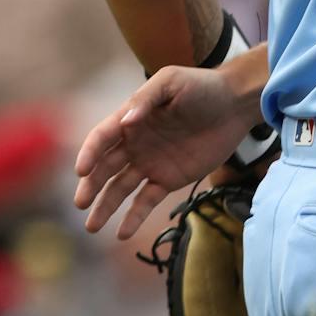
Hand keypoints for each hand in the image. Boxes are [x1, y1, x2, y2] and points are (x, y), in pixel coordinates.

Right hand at [74, 64, 263, 239]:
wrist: (234, 104)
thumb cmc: (201, 87)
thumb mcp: (171, 82)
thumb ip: (147, 99)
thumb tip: (126, 121)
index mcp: (130, 119)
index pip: (102, 138)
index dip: (89, 153)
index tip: (82, 171)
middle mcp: (134, 144)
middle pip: (105, 168)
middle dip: (90, 186)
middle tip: (80, 203)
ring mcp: (150, 163)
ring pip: (120, 188)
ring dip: (105, 207)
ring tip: (92, 227)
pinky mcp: (168, 179)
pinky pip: (146, 201)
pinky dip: (134, 217)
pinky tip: (122, 233)